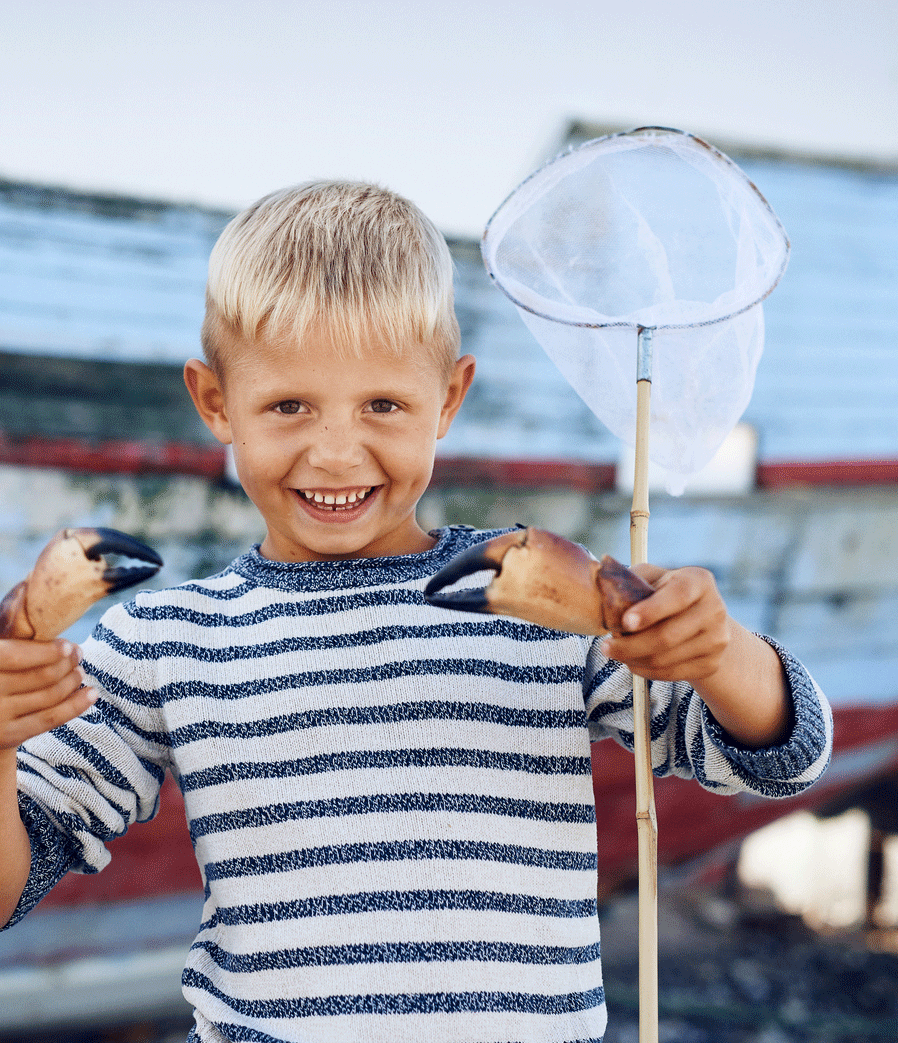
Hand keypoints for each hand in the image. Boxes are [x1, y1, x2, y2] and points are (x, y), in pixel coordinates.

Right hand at [0, 639, 96, 749]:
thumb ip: (13, 645)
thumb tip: (50, 629)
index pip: (16, 656)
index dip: (46, 651)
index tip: (67, 646)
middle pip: (40, 675)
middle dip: (66, 663)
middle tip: (78, 653)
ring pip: (50, 695)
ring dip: (73, 680)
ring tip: (80, 672)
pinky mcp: (8, 737)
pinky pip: (50, 719)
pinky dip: (76, 705)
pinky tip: (91, 694)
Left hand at [600, 564, 730, 683]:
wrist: (702, 619)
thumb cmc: (666, 593)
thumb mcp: (653, 578)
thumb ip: (630, 580)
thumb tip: (603, 589)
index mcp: (699, 582)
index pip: (677, 596)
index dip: (651, 610)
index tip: (625, 622)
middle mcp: (715, 610)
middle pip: (667, 636)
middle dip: (630, 645)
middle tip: (605, 647)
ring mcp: (716, 640)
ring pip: (665, 660)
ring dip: (632, 659)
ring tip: (616, 652)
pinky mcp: (711, 664)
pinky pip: (670, 674)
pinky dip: (644, 670)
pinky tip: (632, 662)